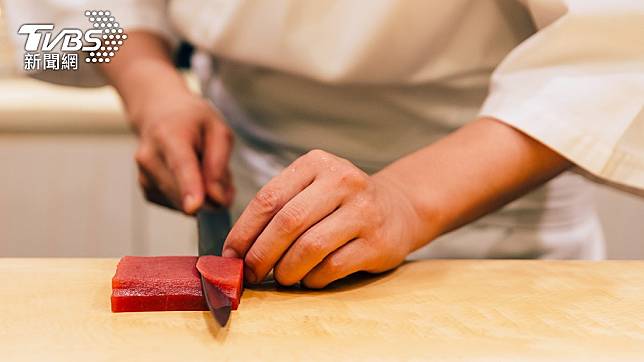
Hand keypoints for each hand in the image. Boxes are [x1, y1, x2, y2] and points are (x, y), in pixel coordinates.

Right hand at [132, 91, 233, 213]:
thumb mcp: (217, 128)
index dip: (189, 188)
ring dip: (204, 196)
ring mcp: (144, 177)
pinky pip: (179, 206)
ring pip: (184, 204)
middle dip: (211, 196)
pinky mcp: (147, 191)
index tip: (194, 207)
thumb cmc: (191, 119)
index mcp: (168, 135)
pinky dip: (192, 197)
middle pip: (183, 193)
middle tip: (224, 178)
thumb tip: (217, 198)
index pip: (180, 166)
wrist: (157, 112)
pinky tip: (192, 176)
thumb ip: (219, 162)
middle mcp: (149, 158)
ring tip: (204, 167)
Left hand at [222, 149, 422, 287]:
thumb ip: (279, 209)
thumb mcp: (312, 189)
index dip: (244, 231)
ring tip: (281, 277)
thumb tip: (236, 251)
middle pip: (288, 223)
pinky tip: (309, 278)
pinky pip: (333, 266)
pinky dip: (313, 278)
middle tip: (249, 274)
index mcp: (316, 164)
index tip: (230, 255)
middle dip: (261, 254)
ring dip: (286, 270)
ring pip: (310, 247)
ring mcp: (363, 210)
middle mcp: (342, 180)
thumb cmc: (341, 203)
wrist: (398, 208)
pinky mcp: (378, 241)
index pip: (269, 198)